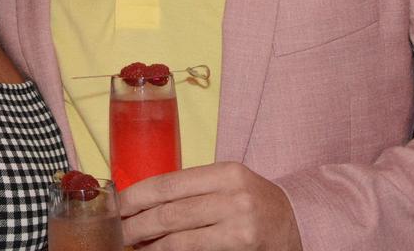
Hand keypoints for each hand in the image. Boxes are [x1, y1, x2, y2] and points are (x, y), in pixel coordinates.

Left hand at [119, 162, 302, 249]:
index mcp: (226, 171)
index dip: (138, 195)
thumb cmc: (255, 205)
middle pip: (170, 210)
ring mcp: (239, 220)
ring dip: (148, 242)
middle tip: (115, 230)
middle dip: (136, 222)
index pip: (169, 182)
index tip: (116, 204)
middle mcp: (233, 193)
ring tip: (130, 243)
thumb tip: (145, 203)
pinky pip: (193, 249)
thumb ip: (194, 190)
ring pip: (178, 234)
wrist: (298, 225)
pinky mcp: (241, 243)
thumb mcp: (228, 186)